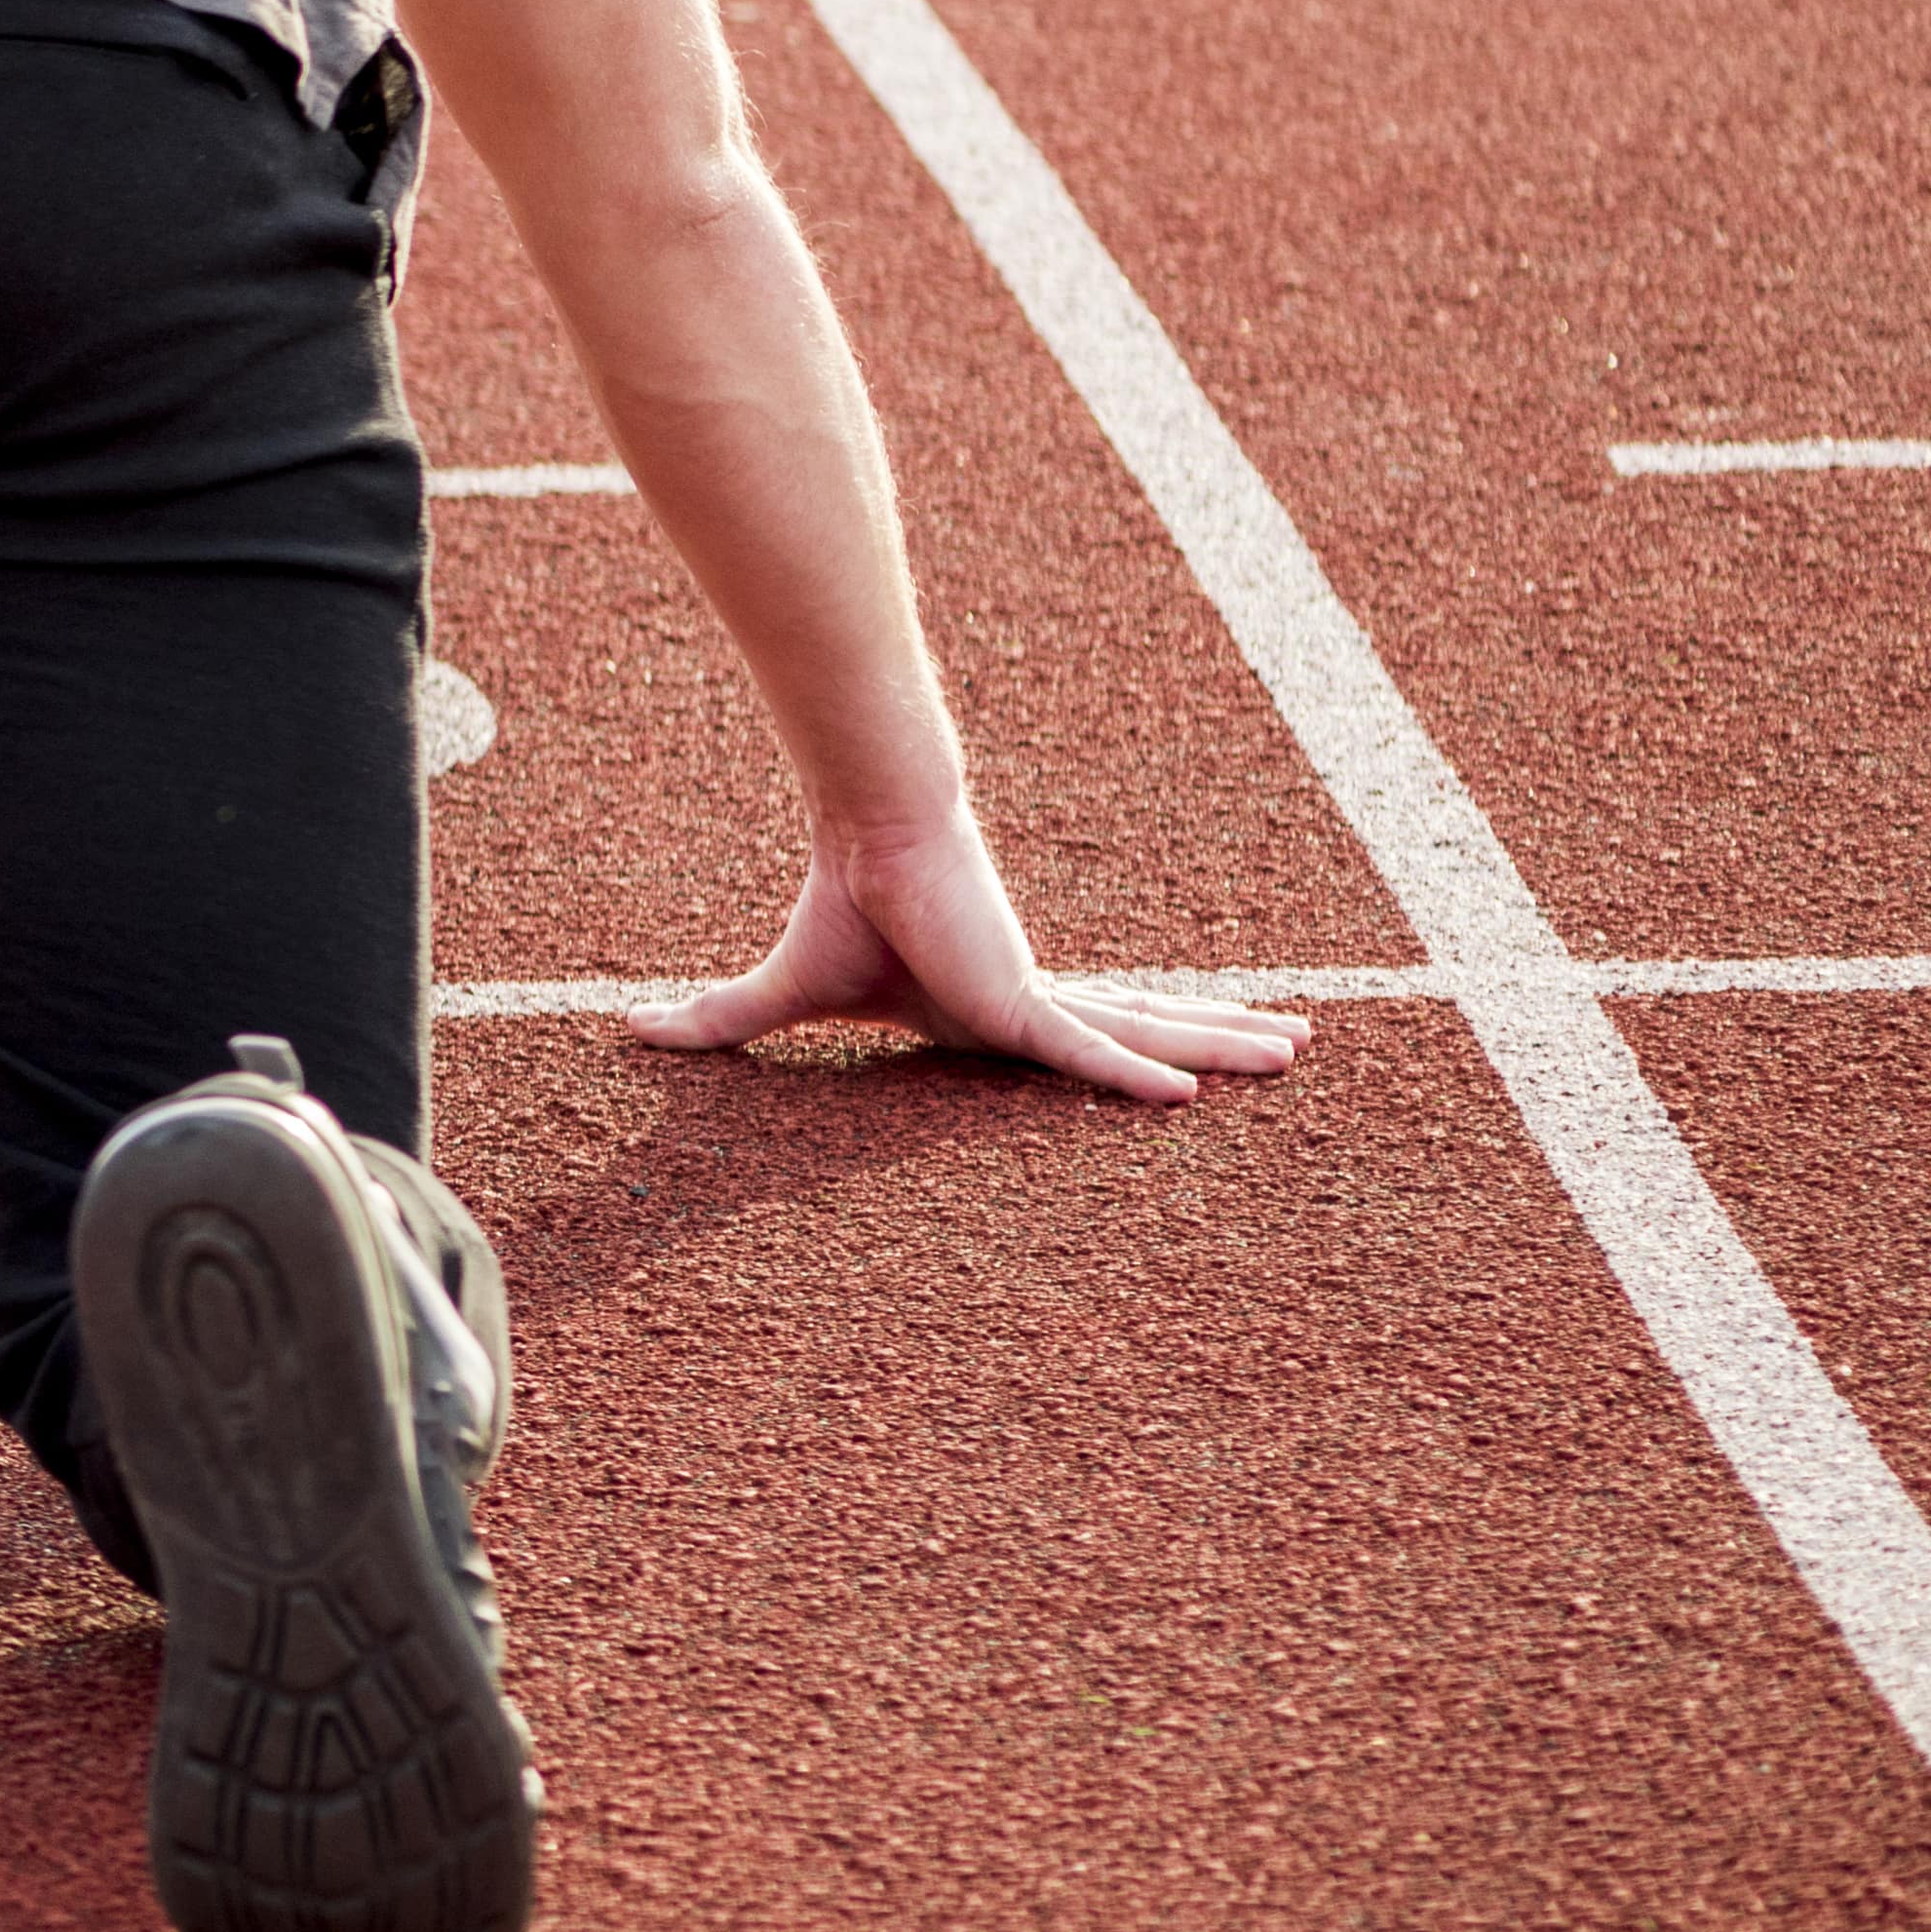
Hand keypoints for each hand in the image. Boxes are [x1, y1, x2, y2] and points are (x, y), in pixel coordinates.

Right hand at [636, 814, 1311, 1101]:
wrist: (861, 836)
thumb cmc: (837, 907)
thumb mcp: (786, 995)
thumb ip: (726, 1023)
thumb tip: (629, 1031)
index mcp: (993, 1005)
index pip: (1080, 1036)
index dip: (1136, 1048)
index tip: (1189, 1068)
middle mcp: (1033, 1001)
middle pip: (1144, 1027)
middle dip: (1221, 1038)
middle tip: (1294, 1047)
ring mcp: (1035, 1001)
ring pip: (1147, 1034)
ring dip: (1225, 1043)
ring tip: (1302, 1050)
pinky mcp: (1019, 1004)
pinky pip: (1086, 1052)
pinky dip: (1136, 1073)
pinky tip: (1192, 1096)